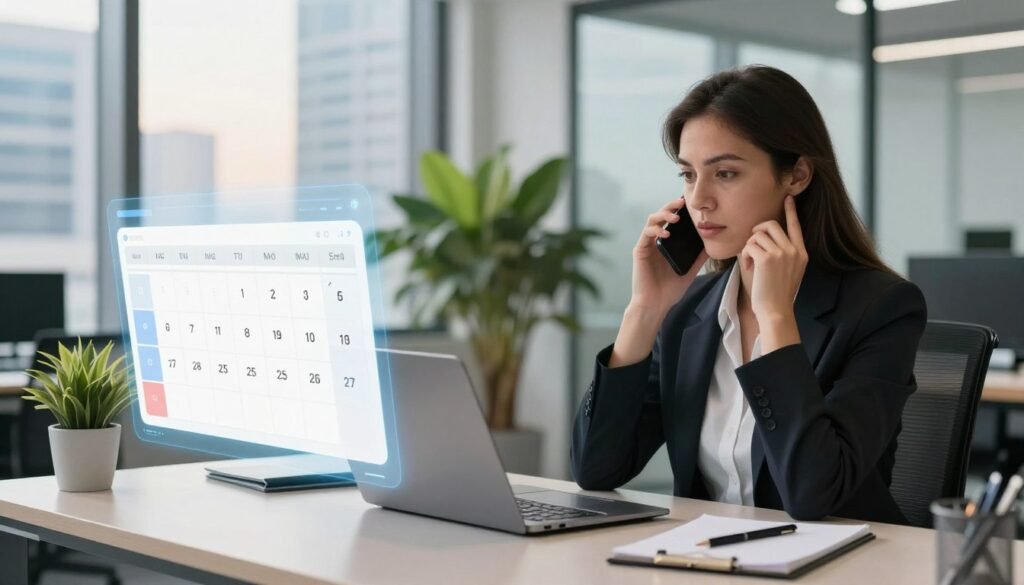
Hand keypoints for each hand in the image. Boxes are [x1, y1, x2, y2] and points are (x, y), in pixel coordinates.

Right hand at [630, 197, 708, 315]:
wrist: (656, 304)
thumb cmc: (670, 289)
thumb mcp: (691, 269)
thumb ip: (700, 256)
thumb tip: (713, 243)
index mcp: (667, 243)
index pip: (672, 220)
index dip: (678, 209)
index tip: (690, 203)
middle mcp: (656, 240)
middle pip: (661, 215)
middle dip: (670, 206)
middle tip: (681, 202)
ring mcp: (647, 244)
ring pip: (651, 220)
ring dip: (663, 215)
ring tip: (675, 217)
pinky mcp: (640, 250)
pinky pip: (646, 234)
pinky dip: (656, 230)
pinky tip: (666, 233)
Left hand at [739, 196, 806, 322]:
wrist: (776, 311)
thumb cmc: (777, 294)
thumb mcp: (789, 271)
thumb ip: (784, 254)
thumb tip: (765, 238)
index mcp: (802, 253)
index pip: (796, 226)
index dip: (791, 211)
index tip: (788, 198)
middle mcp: (794, 250)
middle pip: (771, 224)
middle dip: (757, 232)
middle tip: (752, 247)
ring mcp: (782, 253)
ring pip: (757, 235)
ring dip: (749, 247)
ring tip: (750, 262)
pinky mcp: (767, 258)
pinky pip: (749, 246)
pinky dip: (745, 255)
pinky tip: (747, 267)